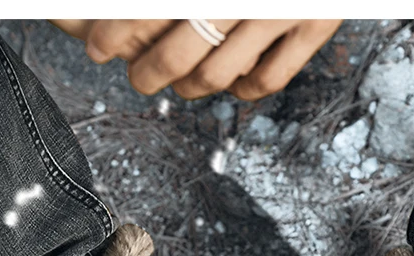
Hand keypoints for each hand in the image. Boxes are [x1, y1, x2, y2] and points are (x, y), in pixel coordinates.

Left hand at [50, 19, 341, 100]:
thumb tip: (131, 11)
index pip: (150, 8)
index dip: (117, 31)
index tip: (97, 48)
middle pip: (180, 52)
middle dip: (148, 72)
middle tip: (138, 77)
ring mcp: (283, 10)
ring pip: (218, 74)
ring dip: (189, 88)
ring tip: (179, 86)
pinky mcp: (316, 26)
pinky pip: (270, 80)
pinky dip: (244, 89)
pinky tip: (231, 83)